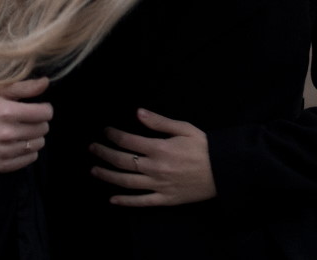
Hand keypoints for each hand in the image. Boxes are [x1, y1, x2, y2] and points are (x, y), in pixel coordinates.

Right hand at [0, 77, 52, 172]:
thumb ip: (25, 87)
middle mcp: (6, 134)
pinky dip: (28, 151)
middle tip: (26, 119)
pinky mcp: (2, 165)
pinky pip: (31, 158)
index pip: (45, 113)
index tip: (38, 107)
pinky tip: (17, 143)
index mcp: (6, 112)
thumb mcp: (1, 92)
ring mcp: (4, 152)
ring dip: (34, 137)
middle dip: (39, 122)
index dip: (45, 109)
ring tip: (21, 131)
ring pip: (39, 144)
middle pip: (43, 129)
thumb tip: (46, 82)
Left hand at [89, 108, 215, 206]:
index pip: (128, 141)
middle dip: (104, 154)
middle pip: (122, 161)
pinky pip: (141, 202)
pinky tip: (113, 199)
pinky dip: (126, 201)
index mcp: (159, 148)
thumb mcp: (184, 128)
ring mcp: (158, 185)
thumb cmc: (204, 147)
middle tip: (93, 148)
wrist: (223, 171)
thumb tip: (138, 113)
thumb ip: (159, 122)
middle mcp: (155, 168)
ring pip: (126, 182)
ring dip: (108, 176)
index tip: (106, 131)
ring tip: (95, 170)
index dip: (113, 135)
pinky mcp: (165, 199)